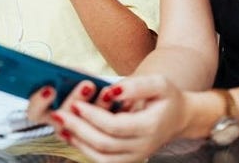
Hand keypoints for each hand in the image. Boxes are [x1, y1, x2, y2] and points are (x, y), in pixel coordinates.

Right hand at [26, 79, 105, 126]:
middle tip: (87, 84)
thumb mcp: (73, 74)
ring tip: (106, 90)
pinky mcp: (94, 134)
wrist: (105, 92)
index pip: (34, 112)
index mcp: (45, 109)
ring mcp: (76, 130)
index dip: (39, 102)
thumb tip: (69, 72)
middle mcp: (59, 122)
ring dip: (96, 106)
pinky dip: (108, 111)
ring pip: (82, 127)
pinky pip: (100, 127)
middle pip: (61, 121)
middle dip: (75, 100)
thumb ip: (70, 74)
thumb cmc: (81, 81)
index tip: (50, 88)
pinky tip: (113, 96)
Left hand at [42, 75, 186, 162]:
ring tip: (60, 125)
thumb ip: (136, 85)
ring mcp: (134, 157)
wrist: (178, 117)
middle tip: (60, 113)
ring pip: (101, 157)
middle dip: (79, 129)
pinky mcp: (127, 160)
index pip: (116, 126)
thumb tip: (112, 90)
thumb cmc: (166, 97)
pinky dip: (84, 148)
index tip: (77, 103)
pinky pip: (102, 161)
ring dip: (78, 141)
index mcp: (149, 127)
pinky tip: (71, 134)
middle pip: (104, 144)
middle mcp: (142, 147)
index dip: (94, 116)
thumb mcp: (158, 83)